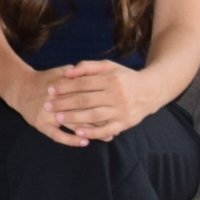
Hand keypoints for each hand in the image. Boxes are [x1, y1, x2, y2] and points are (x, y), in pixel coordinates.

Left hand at [41, 60, 162, 142]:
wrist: (151, 91)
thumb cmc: (124, 77)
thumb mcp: (108, 66)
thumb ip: (88, 67)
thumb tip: (68, 72)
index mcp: (111, 79)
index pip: (83, 83)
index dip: (65, 86)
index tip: (50, 90)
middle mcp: (116, 95)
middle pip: (85, 100)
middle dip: (64, 103)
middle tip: (47, 105)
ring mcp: (121, 110)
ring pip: (93, 115)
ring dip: (74, 117)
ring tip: (57, 118)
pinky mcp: (125, 123)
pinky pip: (107, 129)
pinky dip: (92, 132)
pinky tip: (78, 132)